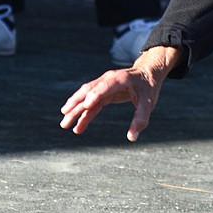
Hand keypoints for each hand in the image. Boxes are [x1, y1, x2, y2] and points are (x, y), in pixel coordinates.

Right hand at [60, 46, 181, 141]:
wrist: (147, 74)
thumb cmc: (148, 87)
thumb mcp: (148, 103)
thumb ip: (140, 119)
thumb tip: (132, 138)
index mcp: (119, 79)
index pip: (104, 87)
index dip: (95, 95)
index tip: (86, 106)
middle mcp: (107, 80)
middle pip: (88, 92)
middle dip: (76, 105)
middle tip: (65, 119)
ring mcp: (103, 85)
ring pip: (85, 97)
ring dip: (75, 110)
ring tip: (65, 124)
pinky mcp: (103, 92)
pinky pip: (91, 104)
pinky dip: (84, 114)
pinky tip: (78, 125)